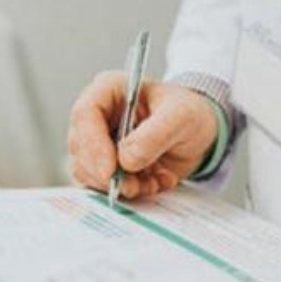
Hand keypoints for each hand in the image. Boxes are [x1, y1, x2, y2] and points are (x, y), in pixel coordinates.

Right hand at [69, 71, 217, 197]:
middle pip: (80, 148)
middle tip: (133, 186)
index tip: (110, 170)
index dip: (92, 145)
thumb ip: (154, 136)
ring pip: (88, 172)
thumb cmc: (190, 112)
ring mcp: (100, 143)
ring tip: (151, 182)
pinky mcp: (108, 166)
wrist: (199, 132)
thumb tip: (126, 160)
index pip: (85, 114)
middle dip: (105, 174)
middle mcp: (98, 116)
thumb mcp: (181, 117)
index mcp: (109, 90)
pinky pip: (105, 186)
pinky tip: (154, 184)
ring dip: (119, 185)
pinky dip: (130, 191)